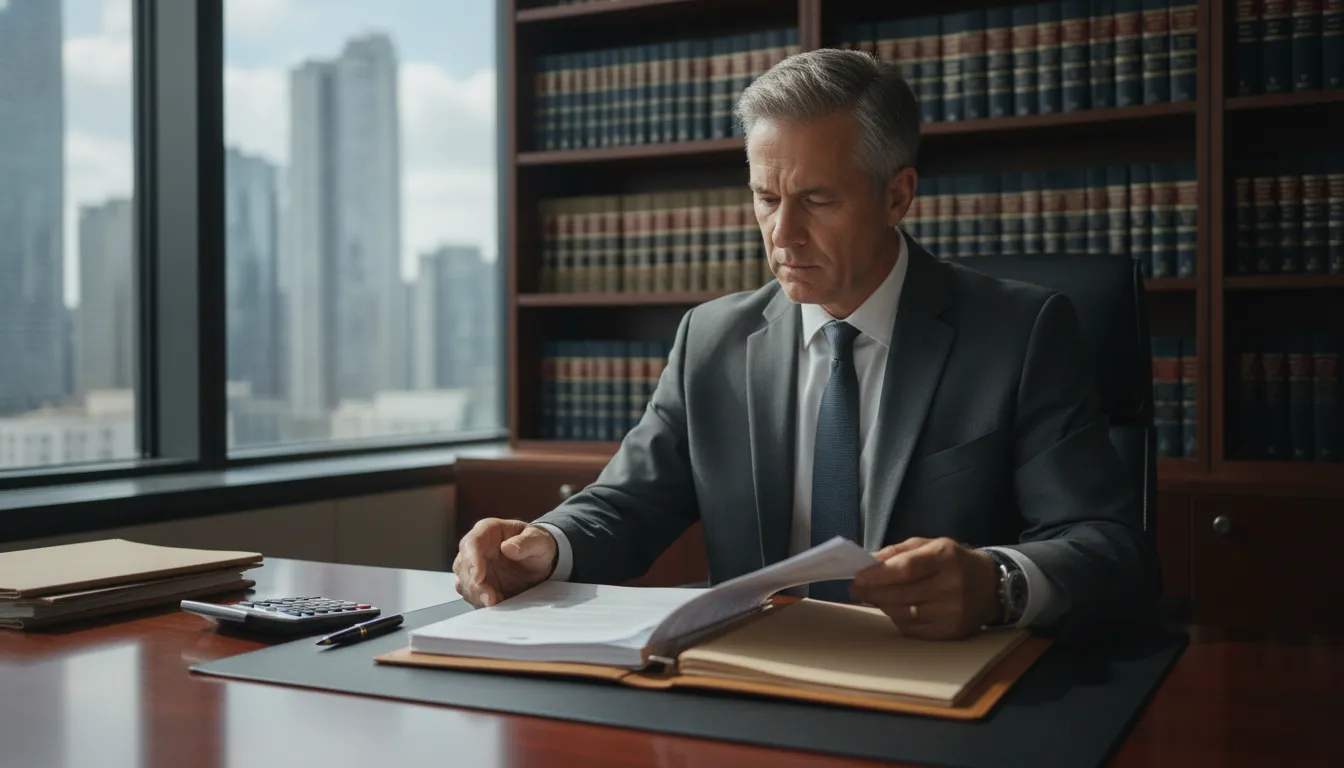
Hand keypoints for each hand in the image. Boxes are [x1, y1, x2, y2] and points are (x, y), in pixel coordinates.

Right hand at [453, 519, 557, 607]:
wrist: (541, 562)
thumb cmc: (537, 544)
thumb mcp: (538, 540)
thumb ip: (525, 543)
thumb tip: (508, 547)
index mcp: (487, 530)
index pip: (472, 543)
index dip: (472, 560)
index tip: (479, 577)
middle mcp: (476, 548)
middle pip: (463, 565)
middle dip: (473, 583)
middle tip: (489, 597)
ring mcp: (475, 566)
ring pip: (463, 581)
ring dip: (475, 594)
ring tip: (493, 601)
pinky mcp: (478, 583)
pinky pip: (471, 593)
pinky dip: (479, 600)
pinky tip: (494, 603)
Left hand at [849, 537, 1001, 639]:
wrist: (992, 586)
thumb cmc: (954, 561)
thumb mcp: (931, 545)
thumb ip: (898, 552)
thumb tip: (868, 562)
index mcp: (945, 557)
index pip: (906, 569)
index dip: (878, 575)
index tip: (857, 578)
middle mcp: (952, 586)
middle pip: (901, 594)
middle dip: (873, 592)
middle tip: (856, 589)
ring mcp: (953, 612)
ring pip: (904, 613)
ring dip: (883, 605)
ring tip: (876, 597)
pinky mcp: (951, 632)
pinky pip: (913, 629)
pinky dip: (898, 619)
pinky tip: (896, 608)